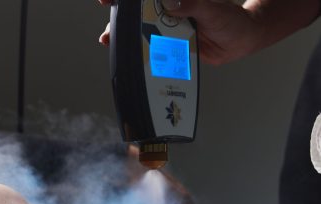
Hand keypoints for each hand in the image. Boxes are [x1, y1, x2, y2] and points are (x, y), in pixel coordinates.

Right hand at [98, 0, 263, 64]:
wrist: (239, 42)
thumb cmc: (230, 21)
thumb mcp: (213, 11)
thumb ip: (193, 5)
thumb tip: (172, 3)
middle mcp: (169, 9)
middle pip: (138, 9)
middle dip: (119, 12)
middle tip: (107, 19)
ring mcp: (168, 26)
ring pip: (140, 27)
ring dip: (124, 34)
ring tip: (109, 40)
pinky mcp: (170, 43)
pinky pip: (152, 46)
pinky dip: (140, 51)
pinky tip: (128, 56)